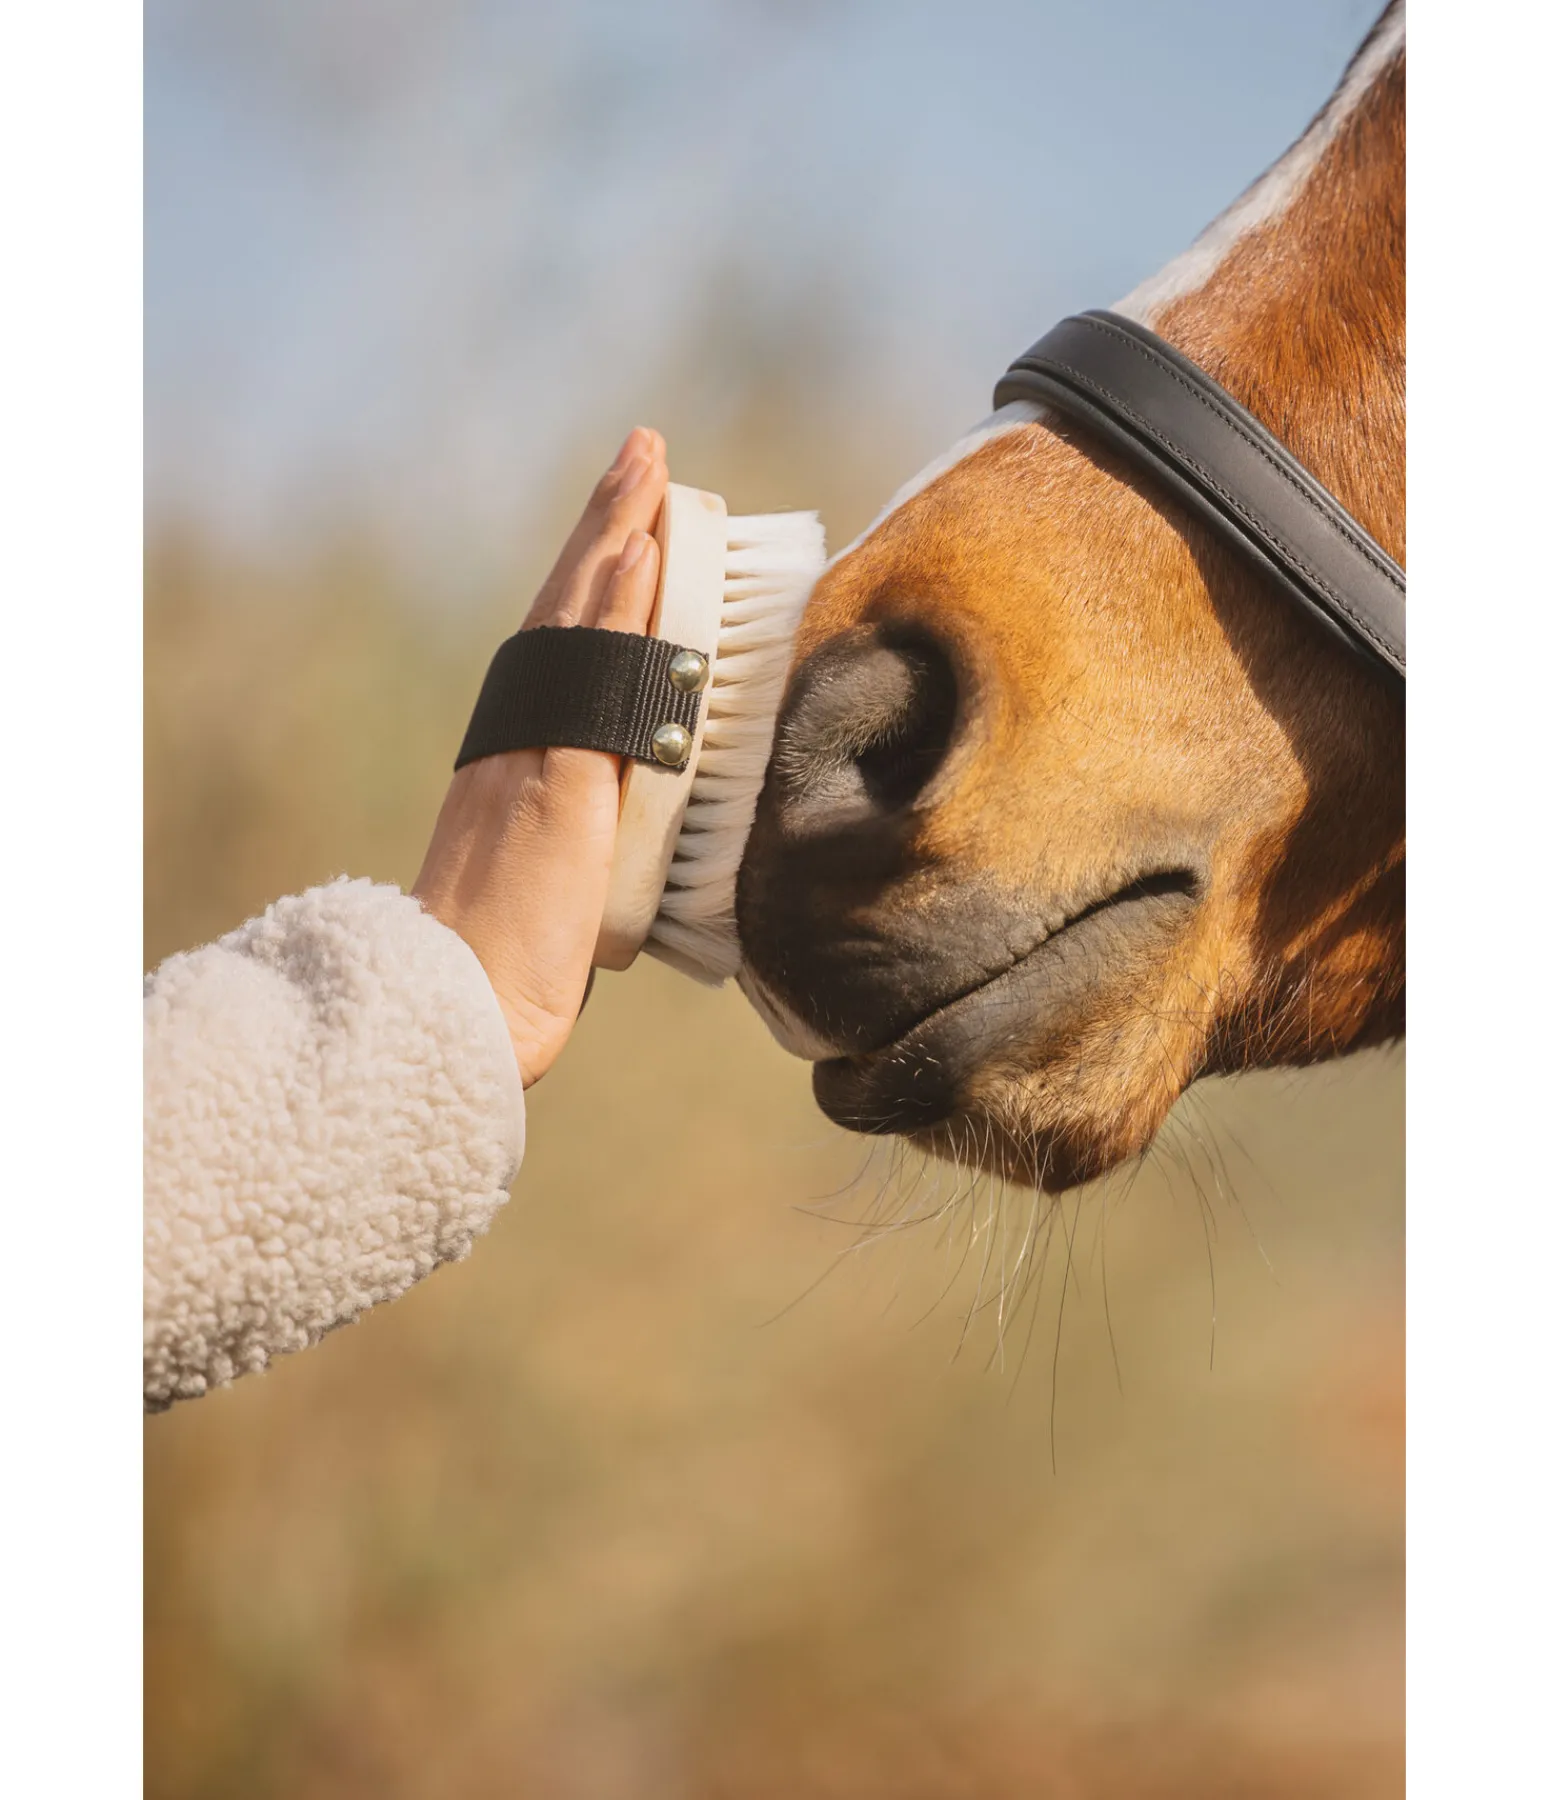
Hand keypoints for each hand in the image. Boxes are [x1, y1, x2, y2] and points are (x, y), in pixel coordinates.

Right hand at [413, 427, 668, 1086]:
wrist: (465, 1000)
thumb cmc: (515, 949)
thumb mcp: (566, 869)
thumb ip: (593, 822)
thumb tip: (637, 812)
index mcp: (527, 748)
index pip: (573, 641)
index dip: (605, 574)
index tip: (637, 517)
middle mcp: (523, 729)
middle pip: (571, 604)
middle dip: (610, 522)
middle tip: (645, 451)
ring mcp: (535, 744)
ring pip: (579, 618)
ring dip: (616, 533)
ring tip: (650, 465)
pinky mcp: (556, 774)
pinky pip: (594, 675)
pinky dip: (617, 607)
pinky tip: (643, 550)